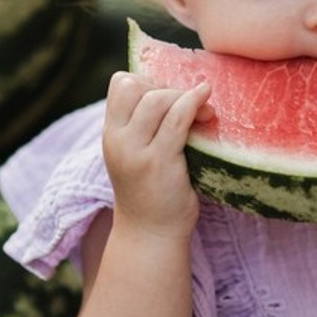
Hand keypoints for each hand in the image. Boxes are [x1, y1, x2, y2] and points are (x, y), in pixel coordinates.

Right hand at [102, 71, 211, 238]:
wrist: (151, 234)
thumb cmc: (151, 192)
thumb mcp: (135, 154)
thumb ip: (144, 126)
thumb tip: (180, 90)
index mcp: (110, 134)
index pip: (120, 84)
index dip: (147, 81)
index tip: (169, 99)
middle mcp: (117, 140)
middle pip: (137, 86)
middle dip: (167, 87)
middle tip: (189, 105)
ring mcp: (136, 151)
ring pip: (157, 99)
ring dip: (183, 97)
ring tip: (204, 113)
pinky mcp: (159, 162)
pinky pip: (177, 119)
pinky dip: (193, 103)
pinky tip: (206, 102)